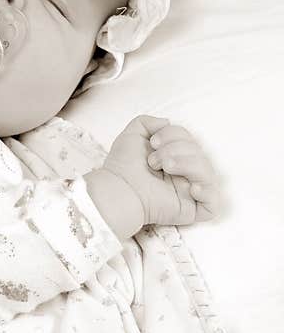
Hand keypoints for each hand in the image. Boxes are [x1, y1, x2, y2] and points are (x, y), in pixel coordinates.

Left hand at [102, 115, 220, 226]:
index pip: (190, 139)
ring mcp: (190, 193)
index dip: (174, 134)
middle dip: (176, 149)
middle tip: (154, 160)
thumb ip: (148, 122)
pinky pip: (214, 202)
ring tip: (165, 167)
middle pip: (200, 153)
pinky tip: (191, 188)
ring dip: (186, 163)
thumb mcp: (132, 134)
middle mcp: (184, 174)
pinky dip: (207, 191)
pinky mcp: (193, 211)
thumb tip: (168, 122)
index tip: (153, 142)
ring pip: (208, 173)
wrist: (118, 189)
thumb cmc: (123, 165)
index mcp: (174, 157)